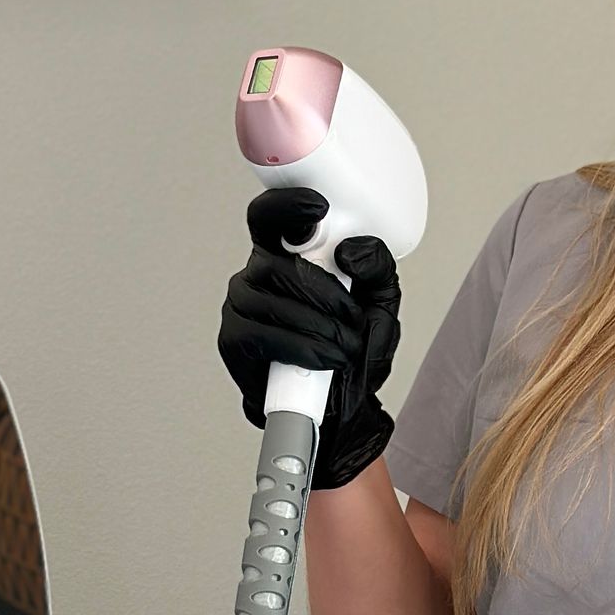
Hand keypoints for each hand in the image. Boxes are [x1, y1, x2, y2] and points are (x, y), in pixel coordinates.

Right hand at [215, 187, 401, 489]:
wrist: (339, 408)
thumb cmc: (352, 349)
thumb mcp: (381, 303)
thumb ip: (377, 268)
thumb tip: (351, 250)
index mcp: (287, 252)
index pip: (270, 216)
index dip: (286, 205)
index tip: (319, 208)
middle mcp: (257, 274)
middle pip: (278, 263)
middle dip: (324, 293)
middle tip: (352, 318)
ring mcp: (240, 307)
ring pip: (271, 299)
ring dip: (318, 325)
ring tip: (346, 347)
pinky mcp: (233, 342)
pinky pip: (260, 335)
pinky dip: (300, 348)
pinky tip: (323, 359)